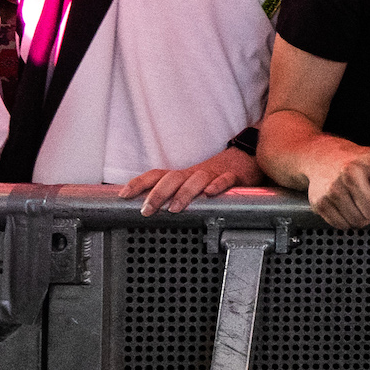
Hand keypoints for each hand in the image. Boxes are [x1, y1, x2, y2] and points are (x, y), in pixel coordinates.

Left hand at [119, 145, 264, 215]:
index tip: (123, 195)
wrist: (246, 159)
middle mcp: (195, 173)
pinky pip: (226, 179)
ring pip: (197, 179)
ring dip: (184, 193)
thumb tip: (146, 210)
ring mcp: (214, 174)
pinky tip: (210, 194)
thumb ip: (173, 195)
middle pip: (173, 178)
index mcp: (183, 176)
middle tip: (146, 210)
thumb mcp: (191, 183)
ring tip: (175, 208)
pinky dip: (218, 185)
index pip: (156, 175)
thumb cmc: (214, 176)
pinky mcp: (234, 176)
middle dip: (158, 193)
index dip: (139, 183)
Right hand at [306, 144, 369, 229]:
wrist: (325, 155)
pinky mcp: (320, 203)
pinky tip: (346, 204)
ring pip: (360, 222)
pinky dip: (348, 220)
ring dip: (363, 215)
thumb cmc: (365, 160)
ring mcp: (333, 189)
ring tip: (359, 199)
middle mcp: (351, 174)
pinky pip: (343, 226)